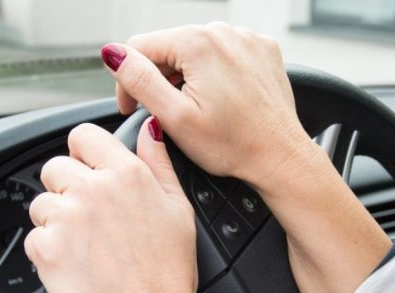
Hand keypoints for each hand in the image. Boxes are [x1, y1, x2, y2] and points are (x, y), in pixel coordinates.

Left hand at [25, 118, 216, 292]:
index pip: (82, 135)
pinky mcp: (46, 247)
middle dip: (67, 189)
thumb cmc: (168, 276)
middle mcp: (94, 189)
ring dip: (56, 222)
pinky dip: (48, 252)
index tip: (88, 172)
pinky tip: (76, 267)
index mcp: (126, 173)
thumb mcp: (178, 210)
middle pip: (55, 167)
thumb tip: (149, 131)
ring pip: (41, 204)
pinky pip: (34, 238)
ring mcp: (67, 217)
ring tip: (86, 249)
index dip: (84, 154)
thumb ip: (158, 164)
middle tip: (90, 221)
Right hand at [101, 24, 391, 292]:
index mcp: (197, 43)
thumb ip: (139, 80)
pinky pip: (225, 53)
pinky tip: (222, 100)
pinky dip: (217, 73)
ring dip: (188, 76)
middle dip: (161, 79)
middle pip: (169, 47)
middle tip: (169, 116)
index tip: (135, 110)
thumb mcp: (175, 118)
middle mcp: (223, 32)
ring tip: (200, 110)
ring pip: (196, 50)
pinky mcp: (262, 50)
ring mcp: (246, 38)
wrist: (282, 158)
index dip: (128, 80)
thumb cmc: (233, 146)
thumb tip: (113, 54)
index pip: (139, 47)